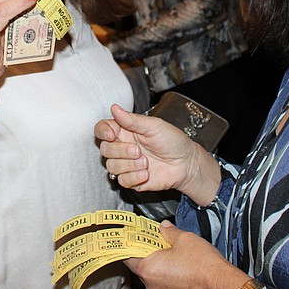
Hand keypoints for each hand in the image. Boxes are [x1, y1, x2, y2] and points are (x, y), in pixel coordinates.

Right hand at [95, 104, 220, 204]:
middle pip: (105, 149)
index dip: (102, 132)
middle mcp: (123, 147)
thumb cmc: (173, 141)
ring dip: (128, 165)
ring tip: (146, 162)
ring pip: (111, 166)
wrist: (186, 163)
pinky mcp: (132, 179)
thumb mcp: (154, 126)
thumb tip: (114, 108)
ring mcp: (127, 164)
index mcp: (126, 130)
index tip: (111, 135)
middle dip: (120, 151)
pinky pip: (121, 180)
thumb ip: (132, 120)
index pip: (102, 129)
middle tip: (138, 150)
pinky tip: (146, 173)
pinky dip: (133, 177)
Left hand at [125, 221, 250, 288]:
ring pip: (153, 276)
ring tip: (173, 252)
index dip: (132, 243)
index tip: (135, 236)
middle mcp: (151, 285)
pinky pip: (164, 285)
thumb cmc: (203, 265)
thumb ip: (169, 232)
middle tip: (158, 240)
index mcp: (148, 268)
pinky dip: (168, 275)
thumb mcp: (184, 238)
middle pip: (141, 266)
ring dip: (159, 265)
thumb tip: (164, 227)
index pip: (128, 255)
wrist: (222, 286)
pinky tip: (180, 266)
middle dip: (148, 252)